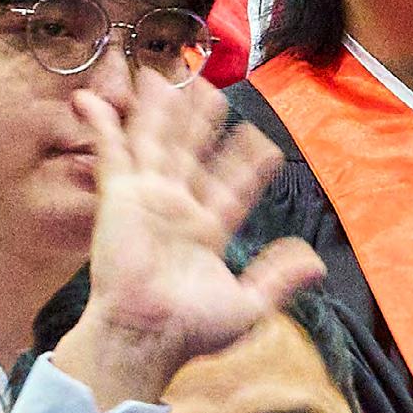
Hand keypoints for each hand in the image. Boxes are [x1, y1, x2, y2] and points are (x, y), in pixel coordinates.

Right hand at [52, 77, 323, 412]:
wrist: (146, 335)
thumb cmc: (191, 328)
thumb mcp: (247, 307)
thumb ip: (278, 279)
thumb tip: (315, 264)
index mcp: (208, 231)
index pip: (232, 186)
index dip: (247, 164)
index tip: (261, 141)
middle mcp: (178, 209)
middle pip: (191, 152)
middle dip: (200, 121)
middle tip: (208, 87)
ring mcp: (148, 199)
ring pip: (157, 141)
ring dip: (160, 110)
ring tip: (167, 77)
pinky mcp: (119, 196)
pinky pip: (111, 152)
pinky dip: (103, 124)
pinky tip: (96, 98)